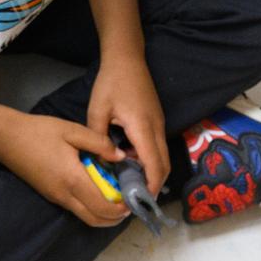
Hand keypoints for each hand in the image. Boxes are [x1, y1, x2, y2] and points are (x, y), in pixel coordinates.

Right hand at [0, 113, 127, 227]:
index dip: (121, 209)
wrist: (6, 138)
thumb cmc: (40, 131)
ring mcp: (56, 197)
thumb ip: (99, 143)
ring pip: (85, 216)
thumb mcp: (72, 130)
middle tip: (129, 203)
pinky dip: (91, 207)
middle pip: (95, 219)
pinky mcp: (51, 195)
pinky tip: (98, 191)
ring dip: (103, 214)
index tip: (134, 199)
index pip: (102, 206)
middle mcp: (65, 195)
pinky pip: (76, 208)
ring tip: (117, 199)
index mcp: (73, 179)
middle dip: (115, 218)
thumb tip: (121, 157)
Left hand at [88, 54, 170, 194]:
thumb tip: (101, 161)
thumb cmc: (111, 82)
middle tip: (135, 199)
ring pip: (161, 156)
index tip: (141, 202)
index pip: (154, 164)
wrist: (127, 58)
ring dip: (149, 171)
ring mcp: (159, 124)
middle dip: (153, 184)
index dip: (150, 186)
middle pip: (163, 164)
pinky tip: (128, 160)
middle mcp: (156, 128)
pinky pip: (156, 146)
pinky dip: (147, 158)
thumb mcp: (97, 110)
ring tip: (129, 183)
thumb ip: (98, 137)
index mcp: (143, 127)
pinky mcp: (156, 120)